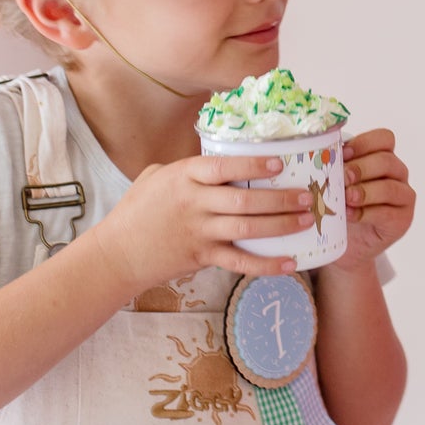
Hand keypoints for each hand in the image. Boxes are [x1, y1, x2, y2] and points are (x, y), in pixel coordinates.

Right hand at [94, 154, 299, 301]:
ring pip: (246, 228)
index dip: (253, 164)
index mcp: (184, 177)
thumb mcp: (156, 176)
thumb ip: (188, 168)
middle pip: (243, 199)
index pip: (223, 166)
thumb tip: (220, 160)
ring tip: (305, 221)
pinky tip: (289, 264)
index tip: (279, 162)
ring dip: (279, 225)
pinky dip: (266, 265)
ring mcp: (199, 232)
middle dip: (279, 198)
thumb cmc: (137, 210)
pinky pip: (239, 261)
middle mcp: (194, 203)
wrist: (118, 252)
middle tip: (306, 196)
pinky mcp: (201, 257)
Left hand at [334, 129, 413, 273]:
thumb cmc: (340, 206)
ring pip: (390, 187)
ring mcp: (403, 197)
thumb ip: (334, 167)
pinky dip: (367, 213)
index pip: (384, 139)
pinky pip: (388, 213)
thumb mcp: (335, 182)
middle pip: (387, 161)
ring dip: (365, 191)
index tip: (342, 154)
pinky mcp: (402, 220)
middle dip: (361, 168)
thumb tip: (317, 155)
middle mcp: (397, 174)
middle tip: (342, 177)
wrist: (345, 243)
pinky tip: (351, 215)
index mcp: (383, 156)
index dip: (364, 143)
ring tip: (346, 198)